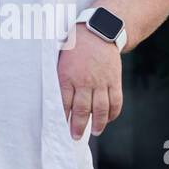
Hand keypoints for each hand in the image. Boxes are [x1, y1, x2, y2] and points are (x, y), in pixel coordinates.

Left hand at [57, 25, 122, 139]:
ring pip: (100, 109)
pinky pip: (116, 101)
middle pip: (81, 110)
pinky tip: (108, 119)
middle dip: (78, 126)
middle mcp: (85, 81)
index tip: (61, 127)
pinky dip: (113, 113)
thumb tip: (53, 96)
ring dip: (97, 123)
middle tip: (75, 137)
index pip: (64, 103)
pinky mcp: (114, 80)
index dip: (63, 117)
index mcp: (68, 76)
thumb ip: (58, 77)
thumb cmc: (75, 45)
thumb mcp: (60, 58)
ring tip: (95, 131)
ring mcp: (101, 82)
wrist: (99, 31)